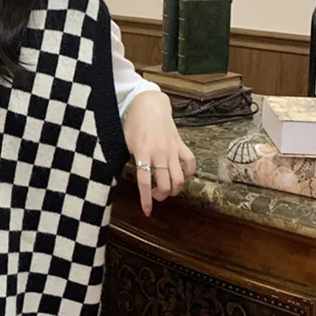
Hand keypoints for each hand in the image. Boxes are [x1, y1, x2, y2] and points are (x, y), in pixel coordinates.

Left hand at [122, 91, 195, 216]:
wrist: (149, 104)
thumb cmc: (133, 123)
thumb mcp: (125, 141)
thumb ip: (130, 159)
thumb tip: (129, 177)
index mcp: (142, 153)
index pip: (144, 181)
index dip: (146, 199)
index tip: (147, 211)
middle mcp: (159, 153)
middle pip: (165, 184)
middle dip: (161, 195)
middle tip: (156, 195)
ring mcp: (172, 149)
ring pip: (179, 178)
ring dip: (175, 189)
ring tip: (168, 190)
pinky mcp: (181, 144)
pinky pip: (190, 163)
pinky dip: (188, 174)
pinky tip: (181, 176)